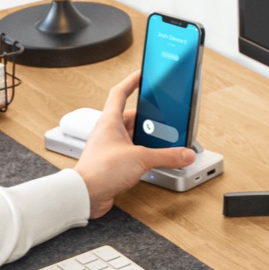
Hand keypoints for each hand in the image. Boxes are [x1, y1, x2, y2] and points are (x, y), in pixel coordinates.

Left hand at [74, 72, 195, 217]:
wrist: (84, 195)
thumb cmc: (100, 170)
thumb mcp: (140, 158)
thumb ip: (166, 155)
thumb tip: (184, 154)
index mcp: (110, 120)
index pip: (120, 92)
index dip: (132, 80)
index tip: (143, 74)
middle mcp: (108, 131)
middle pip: (131, 115)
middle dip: (148, 117)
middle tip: (163, 116)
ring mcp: (109, 147)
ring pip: (132, 135)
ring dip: (146, 137)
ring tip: (162, 140)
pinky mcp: (112, 162)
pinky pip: (130, 152)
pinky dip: (142, 153)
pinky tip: (152, 159)